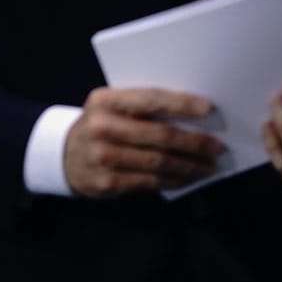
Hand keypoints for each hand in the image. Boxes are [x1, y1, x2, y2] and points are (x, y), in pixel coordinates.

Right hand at [64, 87, 225, 196]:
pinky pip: (151, 181)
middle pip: (159, 134)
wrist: (63, 156)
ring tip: (209, 165)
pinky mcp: (108, 181)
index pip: (148, 99)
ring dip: (190, 165)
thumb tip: (195, 116)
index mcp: (104, 101)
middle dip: (194, 142)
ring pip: (159, 161)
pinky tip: (188, 178)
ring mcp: (103, 156)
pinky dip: (175, 180)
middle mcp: (101, 127)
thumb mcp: (110, 108)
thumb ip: (142, 108)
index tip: (208, 108)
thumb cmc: (101, 126)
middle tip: (217, 147)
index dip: (180, 104)